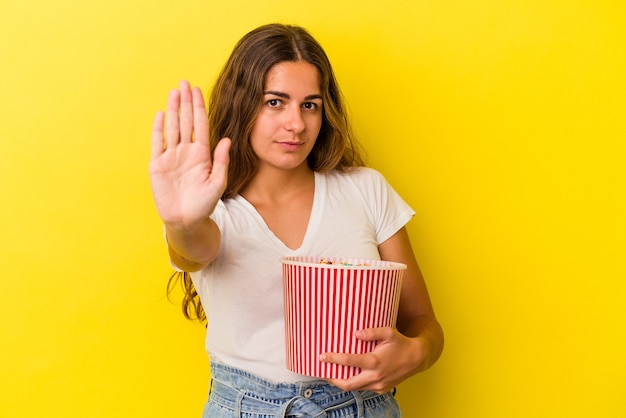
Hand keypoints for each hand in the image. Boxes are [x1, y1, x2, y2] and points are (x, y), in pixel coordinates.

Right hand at [149, 80, 230, 227]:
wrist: (186, 220)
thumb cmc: (204, 204)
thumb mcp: (217, 183)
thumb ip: (221, 161)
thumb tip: (226, 139)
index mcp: (202, 154)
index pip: (200, 125)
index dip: (198, 107)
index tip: (197, 90)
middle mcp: (186, 152)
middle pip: (186, 121)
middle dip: (185, 102)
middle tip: (184, 82)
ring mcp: (171, 156)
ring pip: (172, 127)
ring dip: (173, 109)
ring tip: (174, 92)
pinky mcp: (157, 164)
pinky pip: (157, 142)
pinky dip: (159, 128)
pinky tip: (161, 113)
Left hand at [319, 327, 425, 393]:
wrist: (417, 358)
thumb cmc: (401, 343)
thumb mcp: (388, 332)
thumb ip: (372, 332)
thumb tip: (356, 334)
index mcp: (374, 361)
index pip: (348, 361)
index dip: (332, 359)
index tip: (321, 356)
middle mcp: (375, 376)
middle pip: (347, 384)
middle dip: (332, 379)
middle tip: (322, 372)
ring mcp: (378, 385)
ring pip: (355, 388)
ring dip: (342, 382)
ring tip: (332, 374)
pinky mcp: (381, 389)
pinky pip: (363, 388)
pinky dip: (354, 383)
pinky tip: (349, 376)